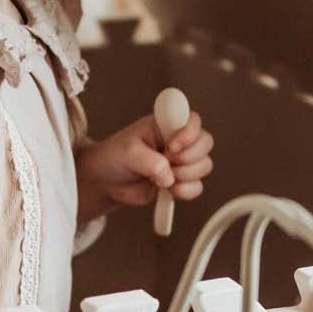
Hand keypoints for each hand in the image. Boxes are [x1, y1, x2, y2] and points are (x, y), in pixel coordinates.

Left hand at [76, 108, 213, 221]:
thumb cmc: (114, 157)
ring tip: (160, 178)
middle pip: (205, 143)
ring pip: (204, 165)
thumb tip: (168, 175)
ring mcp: (182, 160)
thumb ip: (150, 162)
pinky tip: (167, 190)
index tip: (172, 147)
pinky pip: (197, 187)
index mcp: (166, 124)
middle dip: (187, 158)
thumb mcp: (128, 153)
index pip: (193, 120)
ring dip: (184, 176)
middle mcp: (178, 139)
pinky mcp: (181, 180)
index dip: (188, 134)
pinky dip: (184, 191)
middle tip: (164, 162)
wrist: (107, 181)